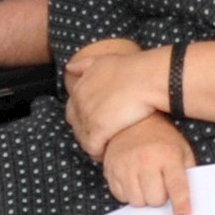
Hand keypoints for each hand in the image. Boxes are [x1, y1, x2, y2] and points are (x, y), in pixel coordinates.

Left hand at [62, 36, 169, 150]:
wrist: (146, 79)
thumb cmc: (130, 68)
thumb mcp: (102, 61)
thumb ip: (84, 65)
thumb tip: (69, 67)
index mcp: (79, 88)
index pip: (73, 110)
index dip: (83, 119)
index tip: (97, 123)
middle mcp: (79, 102)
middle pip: (76, 125)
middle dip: (86, 132)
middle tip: (103, 137)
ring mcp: (87, 116)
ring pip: (83, 138)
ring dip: (93, 144)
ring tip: (106, 147)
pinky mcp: (98, 130)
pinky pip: (92, 147)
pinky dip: (98, 152)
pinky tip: (107, 153)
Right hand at [98, 117, 197, 214]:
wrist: (132, 123)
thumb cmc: (162, 140)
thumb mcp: (182, 150)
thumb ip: (187, 174)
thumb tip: (188, 203)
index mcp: (168, 156)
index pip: (176, 187)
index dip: (180, 206)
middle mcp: (145, 160)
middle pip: (155, 199)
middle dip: (160, 197)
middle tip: (160, 184)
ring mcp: (125, 165)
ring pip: (136, 202)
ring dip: (143, 198)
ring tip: (146, 182)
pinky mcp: (110, 169)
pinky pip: (120, 196)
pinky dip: (128, 194)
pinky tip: (133, 180)